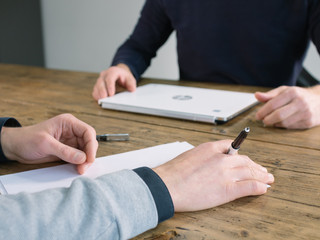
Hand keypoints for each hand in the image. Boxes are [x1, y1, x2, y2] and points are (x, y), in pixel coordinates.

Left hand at [1, 114, 97, 173]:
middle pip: (89, 142)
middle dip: (89, 155)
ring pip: (86, 151)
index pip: (87, 132)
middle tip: (84, 167)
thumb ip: (65, 151)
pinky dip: (80, 163)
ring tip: (80, 170)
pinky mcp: (67, 151)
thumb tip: (82, 158)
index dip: (91, 145)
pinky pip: (79, 157)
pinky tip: (78, 168)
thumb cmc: (26, 139)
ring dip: (85, 161)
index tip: (89, 158)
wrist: (15, 147)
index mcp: (68, 123)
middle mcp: (71, 131)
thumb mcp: (45, 144)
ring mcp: (70, 141)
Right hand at [92, 63, 136, 99]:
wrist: (119, 74)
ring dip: (98, 94)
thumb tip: (132, 90)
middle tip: (104, 98)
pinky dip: (96, 95)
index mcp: (113, 71)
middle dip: (102, 91)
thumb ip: (131, 83)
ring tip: (101, 100)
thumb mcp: (130, 78)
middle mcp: (105, 74)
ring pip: (96, 86)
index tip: (111, 94)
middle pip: (101, 82)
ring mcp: (100, 79)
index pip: (110, 78)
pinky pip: (95, 90)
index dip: (110, 86)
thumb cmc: (124, 77)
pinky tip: (99, 99)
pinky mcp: (98, 85)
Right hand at [153, 140, 273, 211]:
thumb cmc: (174, 172)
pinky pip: (249, 187)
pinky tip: (263, 189)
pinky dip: (259, 187)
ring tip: (267, 179)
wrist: (167, 185)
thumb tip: (210, 162)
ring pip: (250, 173)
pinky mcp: (227, 190)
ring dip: (262, 176)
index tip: (246, 159)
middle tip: (262, 170)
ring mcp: (225, 174)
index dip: (242, 154)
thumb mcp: (189, 155)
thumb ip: (204, 156)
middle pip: (245, 161)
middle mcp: (221, 159)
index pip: (233, 147)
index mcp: (211, 148)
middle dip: (256, 166)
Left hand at [255, 85, 319, 128]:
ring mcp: (306, 113)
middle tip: (263, 120)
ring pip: (284, 123)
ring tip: (272, 120)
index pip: (273, 104)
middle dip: (267, 119)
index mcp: (292, 92)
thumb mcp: (284, 91)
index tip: (258, 116)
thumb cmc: (299, 95)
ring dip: (274, 123)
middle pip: (278, 115)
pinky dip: (283, 126)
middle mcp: (300, 102)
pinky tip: (281, 122)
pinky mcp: (309, 122)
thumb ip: (270, 95)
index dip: (263, 111)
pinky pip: (290, 127)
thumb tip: (257, 96)